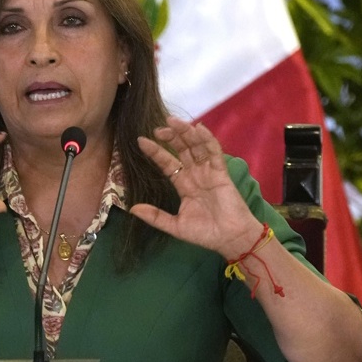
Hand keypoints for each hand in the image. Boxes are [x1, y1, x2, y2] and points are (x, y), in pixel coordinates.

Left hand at [129, 117, 258, 256]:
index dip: (156, 152)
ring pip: (196, 146)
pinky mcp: (221, 172)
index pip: (168, 163)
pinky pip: (214, 153)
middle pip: (182, 150)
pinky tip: (198, 129)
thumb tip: (132, 208)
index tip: (141, 140)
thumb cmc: (205, 233)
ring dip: (186, 133)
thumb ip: (155, 216)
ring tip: (174, 122)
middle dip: (171, 137)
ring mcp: (208, 172)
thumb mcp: (175, 226)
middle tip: (159, 128)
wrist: (229, 239)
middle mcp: (195, 174)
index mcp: (184, 185)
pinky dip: (207, 139)